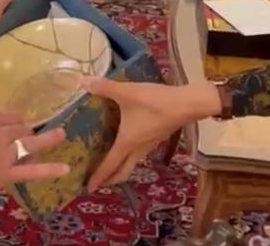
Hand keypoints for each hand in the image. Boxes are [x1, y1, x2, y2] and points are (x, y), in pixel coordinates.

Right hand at [0, 96, 70, 209]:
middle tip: (32, 131)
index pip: (2, 114)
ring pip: (29, 144)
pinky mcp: (4, 174)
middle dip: (26, 129)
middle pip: (18, 128)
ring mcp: (3, 153)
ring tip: (62, 134)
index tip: (15, 120)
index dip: (10, 118)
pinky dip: (49, 170)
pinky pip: (30, 172)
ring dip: (47, 139)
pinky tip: (65, 169)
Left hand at [83, 78, 221, 190]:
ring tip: (109, 163)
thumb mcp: (128, 92)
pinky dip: (130, 155)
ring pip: (133, 163)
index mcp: (127, 142)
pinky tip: (127, 142)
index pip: (110, 164)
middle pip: (124, 171)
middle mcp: (138, 148)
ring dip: (121, 168)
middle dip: (110, 179)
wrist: (187, 104)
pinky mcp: (157, 137)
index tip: (88, 188)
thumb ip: (105, 87)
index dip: (99, 176)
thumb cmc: (155, 102)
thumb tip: (82, 82)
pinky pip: (140, 153)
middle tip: (98, 182)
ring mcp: (150, 144)